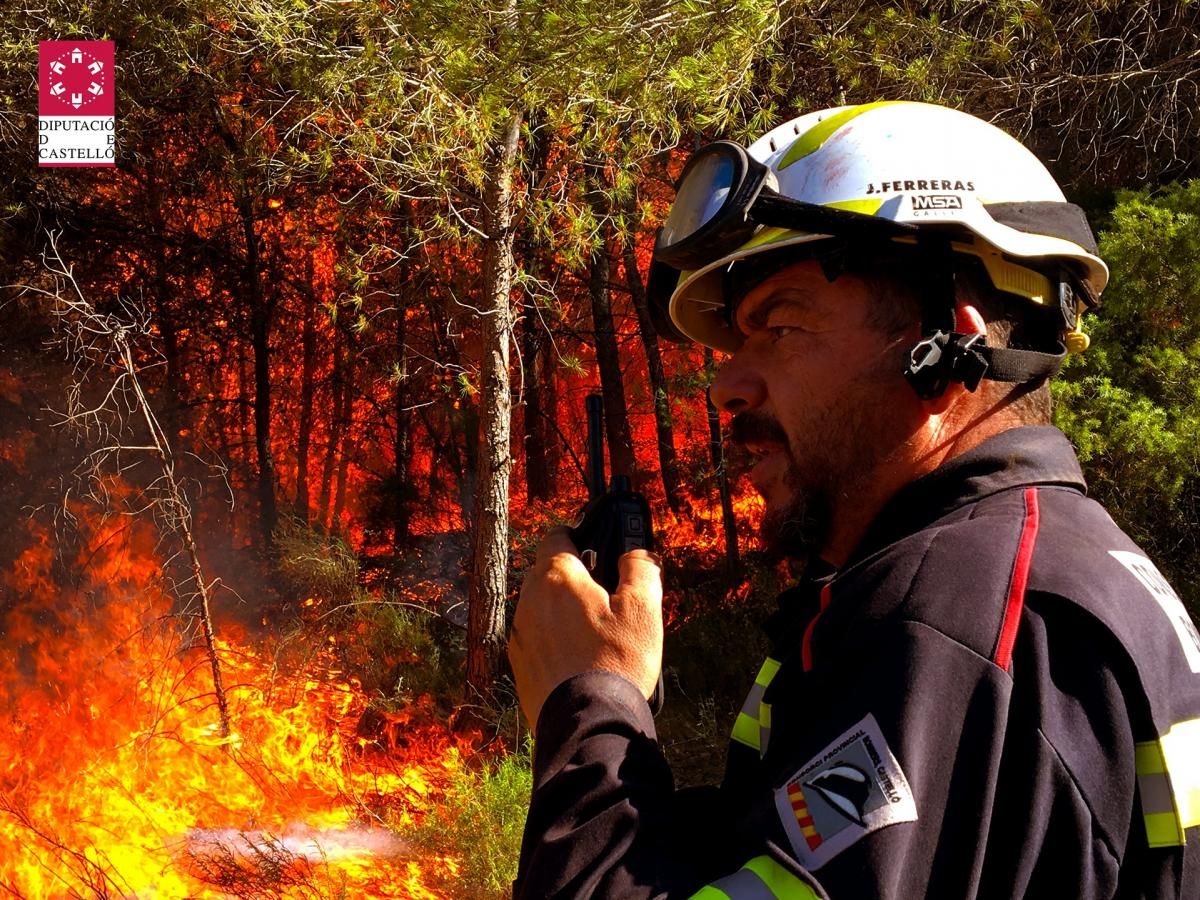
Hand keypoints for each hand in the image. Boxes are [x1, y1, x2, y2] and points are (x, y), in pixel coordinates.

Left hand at [507, 526, 663, 728]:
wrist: (587, 723)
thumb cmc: (616, 662)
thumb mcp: (644, 608)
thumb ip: (640, 567)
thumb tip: (635, 553)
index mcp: (557, 578)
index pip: (557, 536)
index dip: (578, 536)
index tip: (596, 548)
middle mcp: (529, 600)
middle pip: (548, 572)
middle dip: (573, 577)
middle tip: (605, 596)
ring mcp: (520, 634)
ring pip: (541, 606)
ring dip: (562, 610)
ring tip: (595, 634)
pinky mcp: (520, 665)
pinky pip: (537, 639)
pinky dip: (554, 640)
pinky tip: (579, 659)